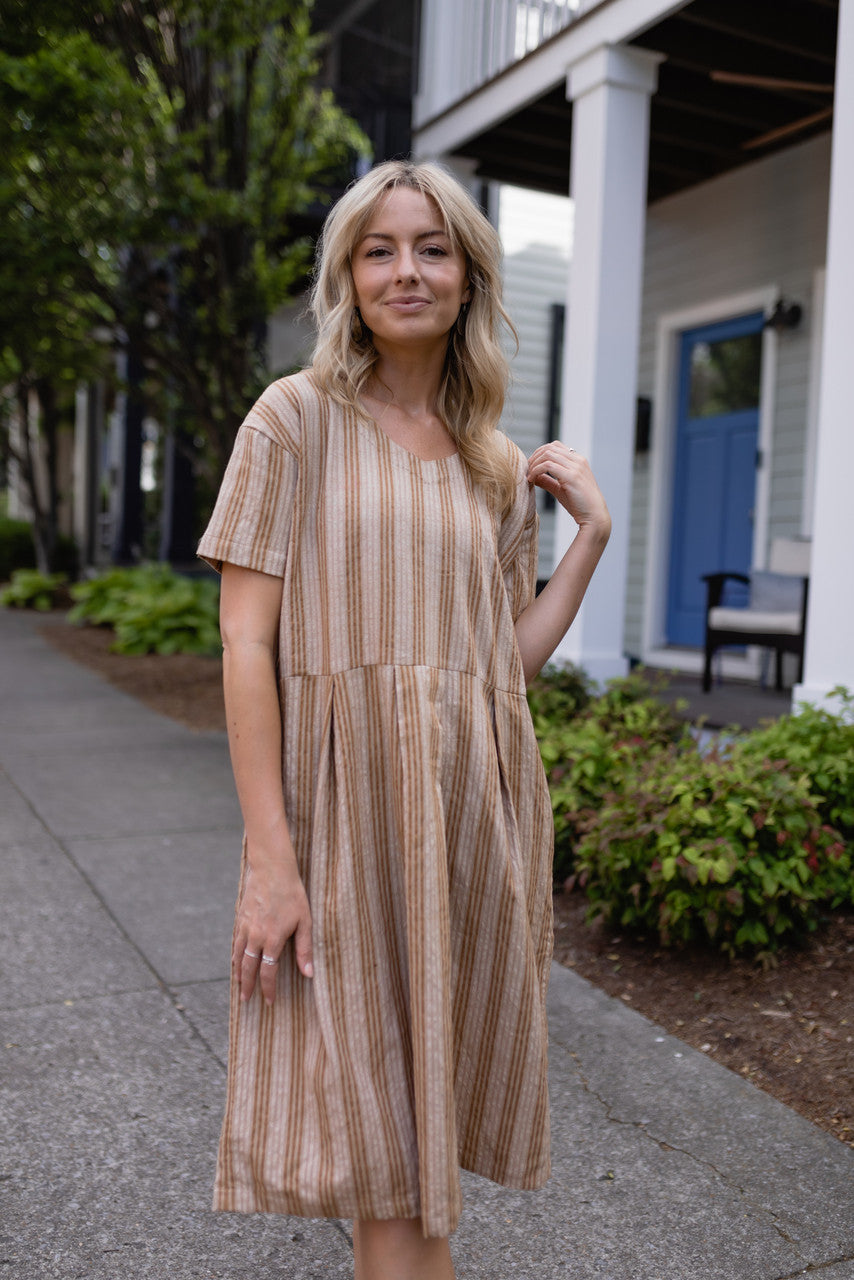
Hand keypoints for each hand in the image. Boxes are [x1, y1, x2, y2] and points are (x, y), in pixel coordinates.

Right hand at [232, 858, 312, 1004]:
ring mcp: (245, 927)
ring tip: (240, 987)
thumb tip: (309, 974)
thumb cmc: (293, 893)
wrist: (272, 869)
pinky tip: (235, 962)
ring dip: (239, 974)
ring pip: (239, 957)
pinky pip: (235, 942)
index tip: (269, 1001)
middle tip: (246, 1001)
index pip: (268, 972)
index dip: (268, 989)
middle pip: (249, 968)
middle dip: (248, 987)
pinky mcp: (240, 918)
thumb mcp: (305, 920)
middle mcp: (256, 936)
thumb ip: (305, 949)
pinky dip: (234, 956)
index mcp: (273, 939)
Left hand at [527, 442, 610, 538]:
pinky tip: (532, 480)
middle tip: (527, 470)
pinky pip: (548, 465)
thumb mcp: (561, 489)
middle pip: (550, 447)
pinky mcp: (572, 476)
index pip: (555, 446)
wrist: (594, 516)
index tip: (531, 466)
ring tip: (529, 476)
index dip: (540, 453)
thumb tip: (533, 476)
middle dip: (534, 457)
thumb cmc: (579, 504)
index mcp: (578, 461)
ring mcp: (576, 467)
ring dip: (534, 464)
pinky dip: (536, 470)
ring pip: (547, 454)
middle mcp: (578, 460)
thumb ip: (548, 481)